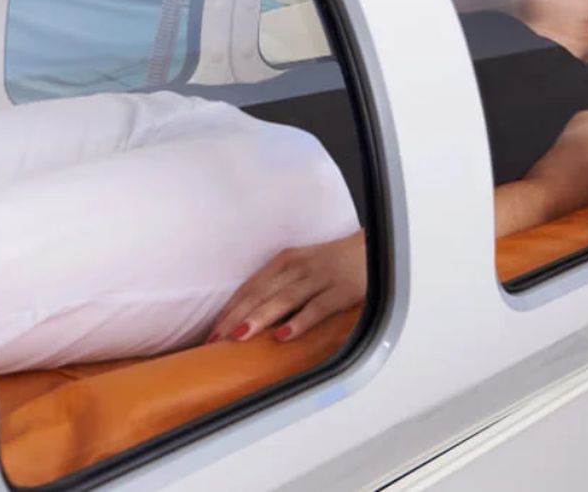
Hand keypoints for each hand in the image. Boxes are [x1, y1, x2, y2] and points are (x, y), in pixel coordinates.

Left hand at [209, 231, 365, 343]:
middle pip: (261, 294)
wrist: (376, 248)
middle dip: (236, 317)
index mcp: (285, 261)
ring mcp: (320, 279)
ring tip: (240, 337)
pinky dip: (300, 322)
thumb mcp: (303, 267)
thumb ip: (281, 287)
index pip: (250, 287)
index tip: (212, 331)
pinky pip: (317, 308)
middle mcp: (298, 268)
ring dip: (260, 318)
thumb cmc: (335, 262)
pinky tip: (284, 336)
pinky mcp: (342, 291)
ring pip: (284, 300)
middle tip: (216, 339)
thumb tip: (252, 317)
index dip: (230, 309)